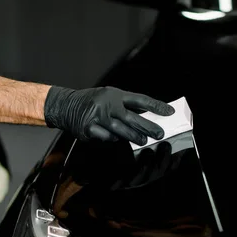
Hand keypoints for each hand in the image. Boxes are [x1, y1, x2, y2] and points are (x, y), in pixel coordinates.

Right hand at [43, 86, 174, 144]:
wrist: (66, 106)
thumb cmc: (92, 101)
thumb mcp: (109, 96)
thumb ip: (125, 105)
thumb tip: (147, 116)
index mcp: (115, 95)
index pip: (140, 100)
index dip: (156, 106)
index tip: (169, 112)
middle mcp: (107, 104)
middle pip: (132, 118)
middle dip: (148, 127)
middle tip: (160, 133)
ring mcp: (97, 117)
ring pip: (120, 130)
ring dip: (134, 137)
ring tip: (143, 141)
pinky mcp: (89, 129)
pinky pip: (105, 138)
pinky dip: (112, 140)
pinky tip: (116, 139)